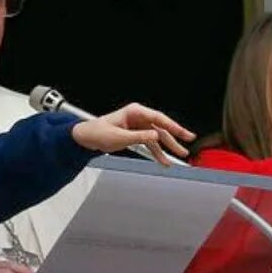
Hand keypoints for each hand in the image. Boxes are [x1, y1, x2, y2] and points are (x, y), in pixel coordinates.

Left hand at [70, 103, 195, 165]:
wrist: (85, 138)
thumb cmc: (97, 132)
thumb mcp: (119, 137)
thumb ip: (139, 137)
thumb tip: (155, 136)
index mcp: (135, 112)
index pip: (159, 119)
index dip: (174, 127)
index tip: (185, 134)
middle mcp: (138, 117)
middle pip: (161, 128)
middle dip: (174, 138)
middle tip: (186, 145)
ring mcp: (138, 126)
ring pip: (157, 137)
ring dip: (166, 148)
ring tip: (178, 158)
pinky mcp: (136, 135)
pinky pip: (150, 144)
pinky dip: (156, 152)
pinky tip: (163, 161)